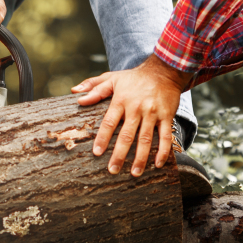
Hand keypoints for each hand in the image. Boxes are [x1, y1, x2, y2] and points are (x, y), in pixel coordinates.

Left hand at [72, 55, 188, 176]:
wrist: (163, 70)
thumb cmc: (134, 77)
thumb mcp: (112, 78)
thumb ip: (93, 87)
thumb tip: (75, 94)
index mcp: (121, 100)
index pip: (109, 122)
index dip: (103, 138)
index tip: (97, 153)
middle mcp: (136, 108)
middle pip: (127, 135)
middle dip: (119, 154)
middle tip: (112, 170)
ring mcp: (152, 113)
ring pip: (145, 139)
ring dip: (140, 158)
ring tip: (134, 172)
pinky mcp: (167, 116)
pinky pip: (165, 136)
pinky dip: (162, 151)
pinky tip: (157, 164)